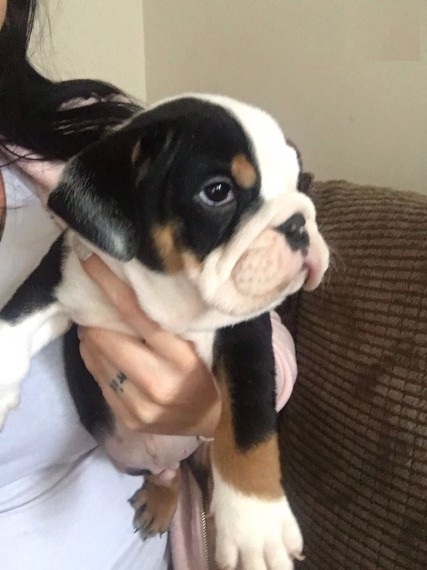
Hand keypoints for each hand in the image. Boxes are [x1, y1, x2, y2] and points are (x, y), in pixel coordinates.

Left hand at [78, 254, 220, 436]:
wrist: (215, 422)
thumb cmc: (210, 371)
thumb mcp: (199, 342)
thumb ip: (171, 322)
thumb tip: (134, 289)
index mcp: (181, 358)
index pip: (137, 314)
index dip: (109, 285)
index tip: (89, 262)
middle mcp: (157, 383)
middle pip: (107, 339)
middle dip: (94, 318)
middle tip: (92, 305)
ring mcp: (140, 406)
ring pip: (97, 361)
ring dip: (91, 339)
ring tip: (94, 326)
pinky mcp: (128, 419)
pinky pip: (99, 381)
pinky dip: (94, 360)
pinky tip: (99, 351)